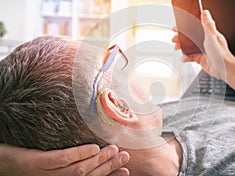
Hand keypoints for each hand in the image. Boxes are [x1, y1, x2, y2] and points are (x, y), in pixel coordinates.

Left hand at [0, 144, 129, 175]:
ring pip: (79, 170)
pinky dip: (80, 153)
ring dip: (100, 160)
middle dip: (109, 168)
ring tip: (115, 150)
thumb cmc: (23, 168)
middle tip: (125, 157)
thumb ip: (66, 166)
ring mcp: (46, 175)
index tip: (126, 171)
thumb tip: (88, 156)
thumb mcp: (48, 172)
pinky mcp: (35, 163)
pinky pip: (62, 159)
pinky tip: (93, 148)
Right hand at [172, 10, 234, 79]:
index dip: (188, 26)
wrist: (223, 69)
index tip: (180, 25)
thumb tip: (205, 13)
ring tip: (177, 47)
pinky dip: (185, 57)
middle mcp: (206, 41)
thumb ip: (208, 25)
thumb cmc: (221, 53)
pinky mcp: (200, 58)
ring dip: (182, 47)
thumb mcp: (212, 36)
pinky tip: (184, 58)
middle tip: (175, 38)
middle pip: (191, 37)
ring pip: (189, 47)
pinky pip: (190, 57)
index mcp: (209, 34)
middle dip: (181, 37)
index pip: (197, 27)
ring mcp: (202, 50)